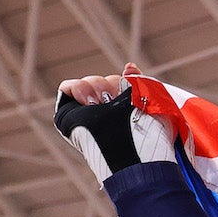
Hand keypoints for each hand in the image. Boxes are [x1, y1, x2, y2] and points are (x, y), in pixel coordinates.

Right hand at [53, 63, 172, 182]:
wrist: (135, 151)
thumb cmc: (149, 136)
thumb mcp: (150, 106)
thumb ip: (139, 83)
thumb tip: (129, 66)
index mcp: (125, 109)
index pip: (119, 82)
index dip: (123, 81)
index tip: (129, 88)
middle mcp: (106, 111)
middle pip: (104, 80)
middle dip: (111, 85)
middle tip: (115, 101)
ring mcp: (87, 112)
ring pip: (88, 82)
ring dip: (96, 87)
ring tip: (102, 105)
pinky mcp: (68, 115)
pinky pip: (67, 88)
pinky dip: (78, 88)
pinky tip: (90, 103)